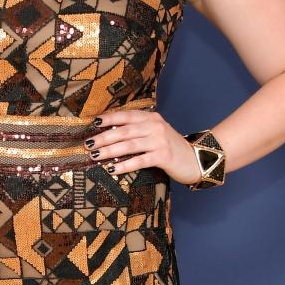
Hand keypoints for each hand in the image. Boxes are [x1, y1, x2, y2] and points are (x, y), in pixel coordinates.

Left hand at [86, 108, 202, 184]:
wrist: (196, 159)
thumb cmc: (170, 147)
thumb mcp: (155, 132)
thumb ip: (138, 130)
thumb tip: (110, 134)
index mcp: (151, 117)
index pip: (126, 115)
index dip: (109, 118)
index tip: (93, 123)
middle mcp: (155, 126)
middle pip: (124, 130)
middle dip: (104, 137)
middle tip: (88, 144)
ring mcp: (159, 140)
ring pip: (129, 145)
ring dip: (110, 151)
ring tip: (95, 156)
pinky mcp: (163, 156)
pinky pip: (139, 160)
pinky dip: (124, 165)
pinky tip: (112, 169)